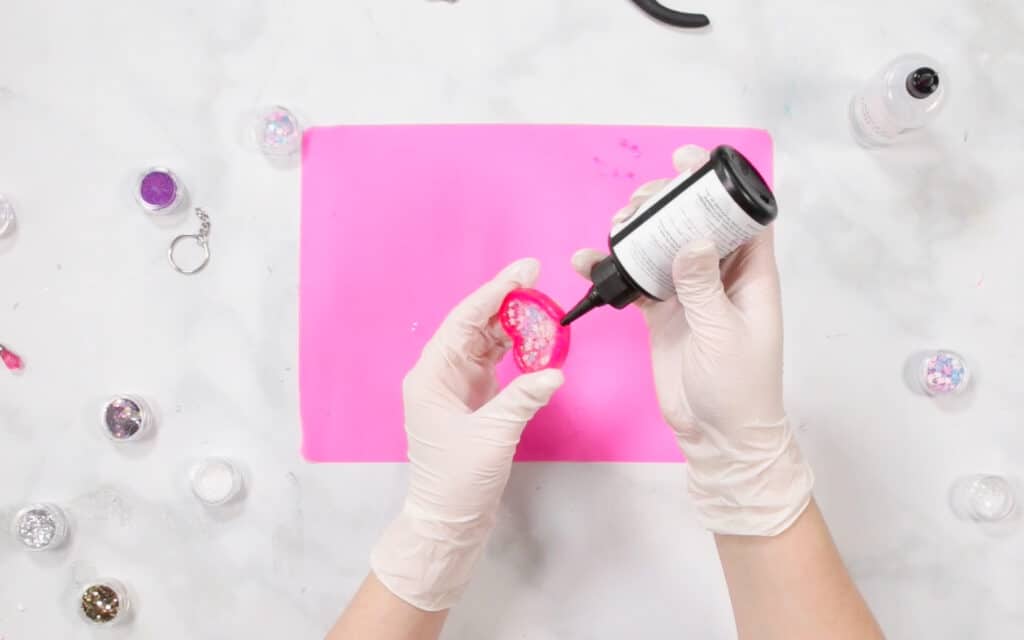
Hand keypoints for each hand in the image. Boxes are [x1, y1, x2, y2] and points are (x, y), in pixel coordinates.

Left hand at [371, 258, 563, 610]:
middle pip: (474, 326)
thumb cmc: (457, 481)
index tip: (524, 271)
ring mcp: (456, 386)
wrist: (448, 520)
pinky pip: (494, 363)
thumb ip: (524, 398)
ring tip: (544, 310)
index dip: (495, 292)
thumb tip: (555, 372)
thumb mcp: (493, 436)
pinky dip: (516, 352)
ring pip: (485, 342)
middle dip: (507, 303)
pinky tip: (537, 342)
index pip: (465, 321)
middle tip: (540, 282)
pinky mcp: (472, 400)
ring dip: (514, 327)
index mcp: (432, 376)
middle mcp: (440, 374)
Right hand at [571, 145, 812, 535]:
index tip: (689, 163)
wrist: (718, 436)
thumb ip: (704, 286)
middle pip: (694, 224)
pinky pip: (636, 282)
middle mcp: (720, 278)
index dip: (720, 186)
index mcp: (751, 276)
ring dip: (639, 232)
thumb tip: (689, 240)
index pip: (742, 217)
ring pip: (662, 247)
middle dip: (668, 204)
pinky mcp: (662, 314)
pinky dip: (614, 270)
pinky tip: (589, 261)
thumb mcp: (724, 334)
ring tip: (616, 226)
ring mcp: (688, 294)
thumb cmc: (740, 389)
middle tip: (641, 201)